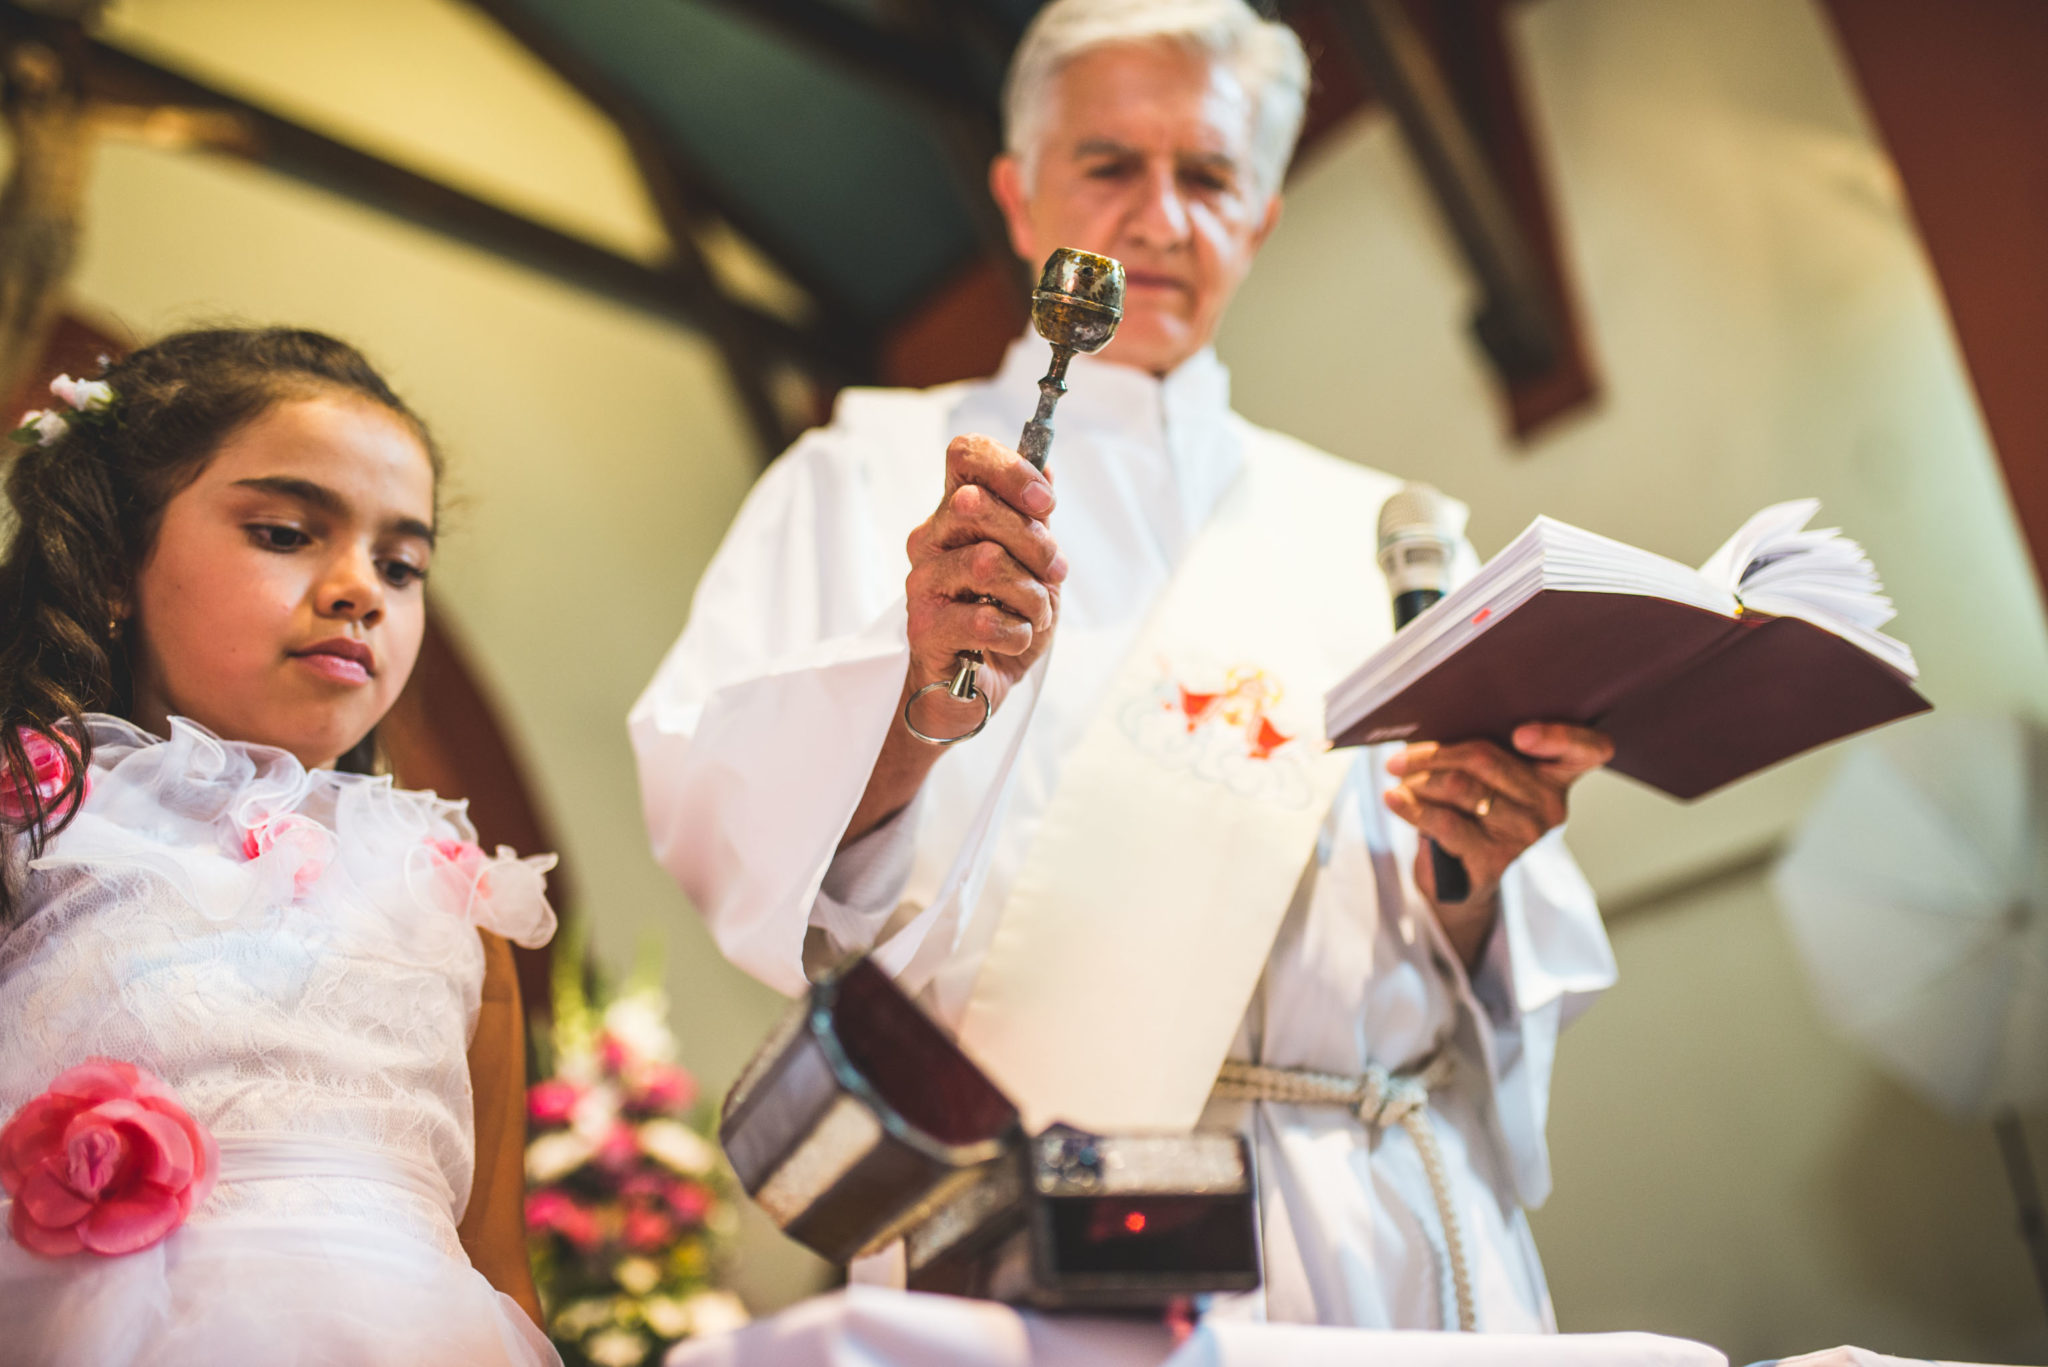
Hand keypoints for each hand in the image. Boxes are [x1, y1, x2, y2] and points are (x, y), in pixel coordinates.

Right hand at [900, 433, 1066, 736]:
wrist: (973, 692)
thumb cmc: (1002, 625)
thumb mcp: (1034, 568)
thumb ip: (1035, 521)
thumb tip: (1048, 470)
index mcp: (955, 515)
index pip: (964, 456)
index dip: (1009, 468)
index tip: (1045, 502)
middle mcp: (931, 541)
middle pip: (973, 503)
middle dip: (1032, 539)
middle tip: (1054, 571)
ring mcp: (923, 583)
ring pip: (987, 563)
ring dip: (1032, 595)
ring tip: (1034, 615)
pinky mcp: (924, 628)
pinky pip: (985, 619)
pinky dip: (1017, 633)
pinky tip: (1012, 640)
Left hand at [1383, 722, 1613, 965]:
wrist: (1457, 878)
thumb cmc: (1470, 811)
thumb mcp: (1481, 774)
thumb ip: (1478, 745)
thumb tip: (1434, 719)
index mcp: (1557, 774)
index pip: (1588, 749)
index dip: (1559, 737)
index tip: (1520, 734)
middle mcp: (1550, 804)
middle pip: (1486, 758)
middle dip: (1435, 753)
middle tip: (1400, 758)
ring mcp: (1525, 834)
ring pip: (1460, 787)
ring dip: (1420, 780)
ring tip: (1399, 779)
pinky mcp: (1494, 860)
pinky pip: (1444, 822)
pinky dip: (1411, 807)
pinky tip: (1394, 799)